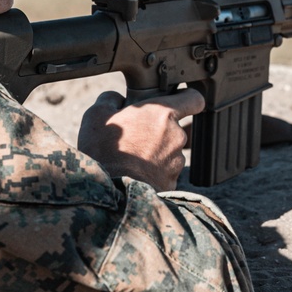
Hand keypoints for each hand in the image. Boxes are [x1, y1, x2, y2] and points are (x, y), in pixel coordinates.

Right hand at [77, 89, 204, 191]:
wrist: (110, 191)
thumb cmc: (105, 151)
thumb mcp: (97, 115)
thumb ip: (111, 99)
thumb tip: (117, 99)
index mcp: (162, 114)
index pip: (194, 99)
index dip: (188, 99)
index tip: (179, 102)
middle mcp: (176, 136)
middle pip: (174, 128)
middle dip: (159, 130)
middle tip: (136, 135)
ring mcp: (176, 161)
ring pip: (169, 151)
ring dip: (156, 152)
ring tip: (132, 157)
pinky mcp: (172, 181)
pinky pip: (165, 171)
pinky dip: (154, 171)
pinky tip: (135, 173)